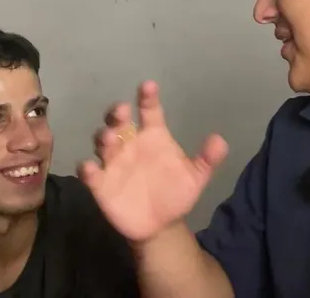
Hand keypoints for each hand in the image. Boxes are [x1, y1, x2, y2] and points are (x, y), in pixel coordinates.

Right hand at [79, 81, 227, 242]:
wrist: (162, 224)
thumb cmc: (176, 193)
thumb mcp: (196, 177)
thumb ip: (207, 160)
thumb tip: (221, 141)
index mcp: (154, 137)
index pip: (150, 111)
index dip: (148, 98)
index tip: (149, 86)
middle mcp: (131, 144)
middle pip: (120, 122)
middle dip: (118, 114)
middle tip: (122, 110)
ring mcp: (114, 163)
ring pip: (104, 143)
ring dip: (105, 138)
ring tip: (110, 137)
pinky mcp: (101, 184)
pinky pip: (91, 174)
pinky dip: (88, 170)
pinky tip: (90, 169)